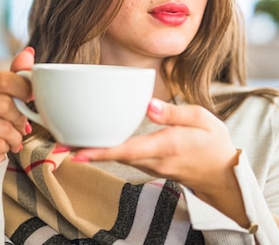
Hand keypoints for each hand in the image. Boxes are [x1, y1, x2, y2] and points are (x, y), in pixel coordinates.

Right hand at [0, 47, 34, 168]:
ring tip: (12, 136)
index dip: (25, 90)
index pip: (5, 80)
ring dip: (15, 135)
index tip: (31, 98)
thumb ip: (17, 73)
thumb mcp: (3, 91)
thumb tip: (29, 53)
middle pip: (6, 105)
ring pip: (4, 128)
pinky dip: (5, 148)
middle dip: (21, 117)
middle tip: (23, 124)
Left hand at [72, 99, 248, 225]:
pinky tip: (92, 142)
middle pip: (114, 156)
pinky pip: (124, 158)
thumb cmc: (214, 144)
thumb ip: (174, 113)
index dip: (101, 151)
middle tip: (56, 146)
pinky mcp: (149, 166)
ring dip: (92, 152)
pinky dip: (106, 151)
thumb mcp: (202, 120)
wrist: (223, 175)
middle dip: (86, 151)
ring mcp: (150, 166)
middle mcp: (153, 160)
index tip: (77, 152)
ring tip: (66, 143)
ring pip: (116, 158)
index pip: (127, 150)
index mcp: (165, 147)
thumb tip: (149, 104)